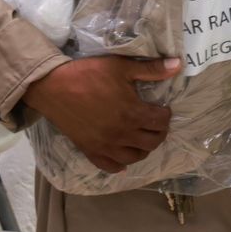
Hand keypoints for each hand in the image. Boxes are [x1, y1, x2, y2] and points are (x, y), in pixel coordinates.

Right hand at [22, 56, 180, 172]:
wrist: (51, 86)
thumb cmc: (87, 74)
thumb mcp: (121, 66)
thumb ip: (151, 69)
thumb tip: (178, 64)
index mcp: (132, 113)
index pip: (161, 122)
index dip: (166, 114)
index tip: (162, 108)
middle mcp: (121, 134)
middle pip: (152, 142)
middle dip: (159, 132)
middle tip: (155, 122)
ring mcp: (105, 145)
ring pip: (134, 157)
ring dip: (143, 148)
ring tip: (141, 136)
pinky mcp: (89, 150)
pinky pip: (110, 166)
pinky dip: (120, 164)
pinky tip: (123, 157)